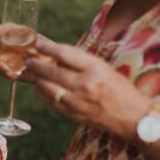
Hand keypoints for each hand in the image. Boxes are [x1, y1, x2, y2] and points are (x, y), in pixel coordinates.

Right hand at [0, 23, 51, 82]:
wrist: (57, 70)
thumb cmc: (55, 56)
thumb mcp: (50, 48)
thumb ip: (41, 47)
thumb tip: (30, 52)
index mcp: (24, 35)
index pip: (9, 29)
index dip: (0, 30)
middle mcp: (14, 45)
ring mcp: (12, 58)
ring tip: (8, 74)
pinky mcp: (12, 69)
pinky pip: (4, 70)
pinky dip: (5, 73)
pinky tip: (12, 76)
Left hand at [25, 36, 148, 136]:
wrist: (132, 116)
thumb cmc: (119, 88)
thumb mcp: (103, 68)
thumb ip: (80, 62)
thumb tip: (56, 53)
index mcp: (94, 69)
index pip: (64, 54)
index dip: (48, 47)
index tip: (38, 42)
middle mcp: (84, 84)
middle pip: (51, 71)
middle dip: (35, 64)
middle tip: (28, 59)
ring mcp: (76, 101)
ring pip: (46, 87)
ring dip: (36, 78)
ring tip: (31, 72)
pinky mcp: (72, 114)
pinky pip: (49, 102)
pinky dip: (41, 93)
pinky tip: (39, 87)